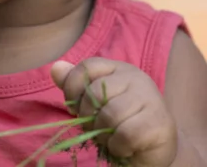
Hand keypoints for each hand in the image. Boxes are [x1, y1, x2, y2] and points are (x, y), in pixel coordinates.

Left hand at [51, 58, 177, 166]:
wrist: (154, 146)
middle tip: (96, 128)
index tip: (74, 109)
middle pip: (95, 93)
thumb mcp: (94, 101)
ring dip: (103, 134)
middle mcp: (136, 78)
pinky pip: (125, 134)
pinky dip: (117, 146)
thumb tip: (55, 68)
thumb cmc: (119, 120)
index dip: (73, 88)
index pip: (87, 67)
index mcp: (118, 68)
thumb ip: (74, 84)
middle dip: (88, 117)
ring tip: (110, 138)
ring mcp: (150, 98)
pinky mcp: (159, 122)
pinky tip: (123, 147)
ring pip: (110, 115)